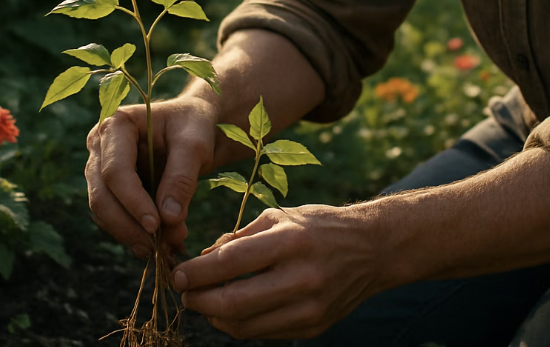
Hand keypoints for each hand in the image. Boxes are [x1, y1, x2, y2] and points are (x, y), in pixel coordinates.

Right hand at [85, 94, 216, 255]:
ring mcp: (100, 168)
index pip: (115, 171)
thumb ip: (182, 178)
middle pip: (102, 195)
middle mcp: (100, 146)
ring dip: (131, 234)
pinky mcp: (110, 188)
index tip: (155, 226)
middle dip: (128, 225)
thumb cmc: (194, 125)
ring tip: (164, 248)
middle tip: (156, 248)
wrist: (194, 125)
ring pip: (104, 211)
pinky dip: (134, 233)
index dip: (132, 202)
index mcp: (116, 124)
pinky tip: (159, 244)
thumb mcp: (194, 145)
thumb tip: (168, 219)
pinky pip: (114, 216)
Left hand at [172, 204, 384, 339]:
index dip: (196, 273)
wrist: (371, 248)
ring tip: (205, 303)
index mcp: (290, 240)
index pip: (230, 263)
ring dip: (215, 318)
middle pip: (232, 303)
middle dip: (199, 301)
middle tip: (185, 294)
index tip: (178, 274)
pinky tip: (233, 310)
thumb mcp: (281, 216)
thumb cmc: (319, 226)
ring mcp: (309, 307)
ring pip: (244, 326)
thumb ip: (241, 237)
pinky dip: (241, 324)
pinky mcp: (313, 326)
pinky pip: (264, 332)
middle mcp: (301, 276)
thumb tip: (204, 258)